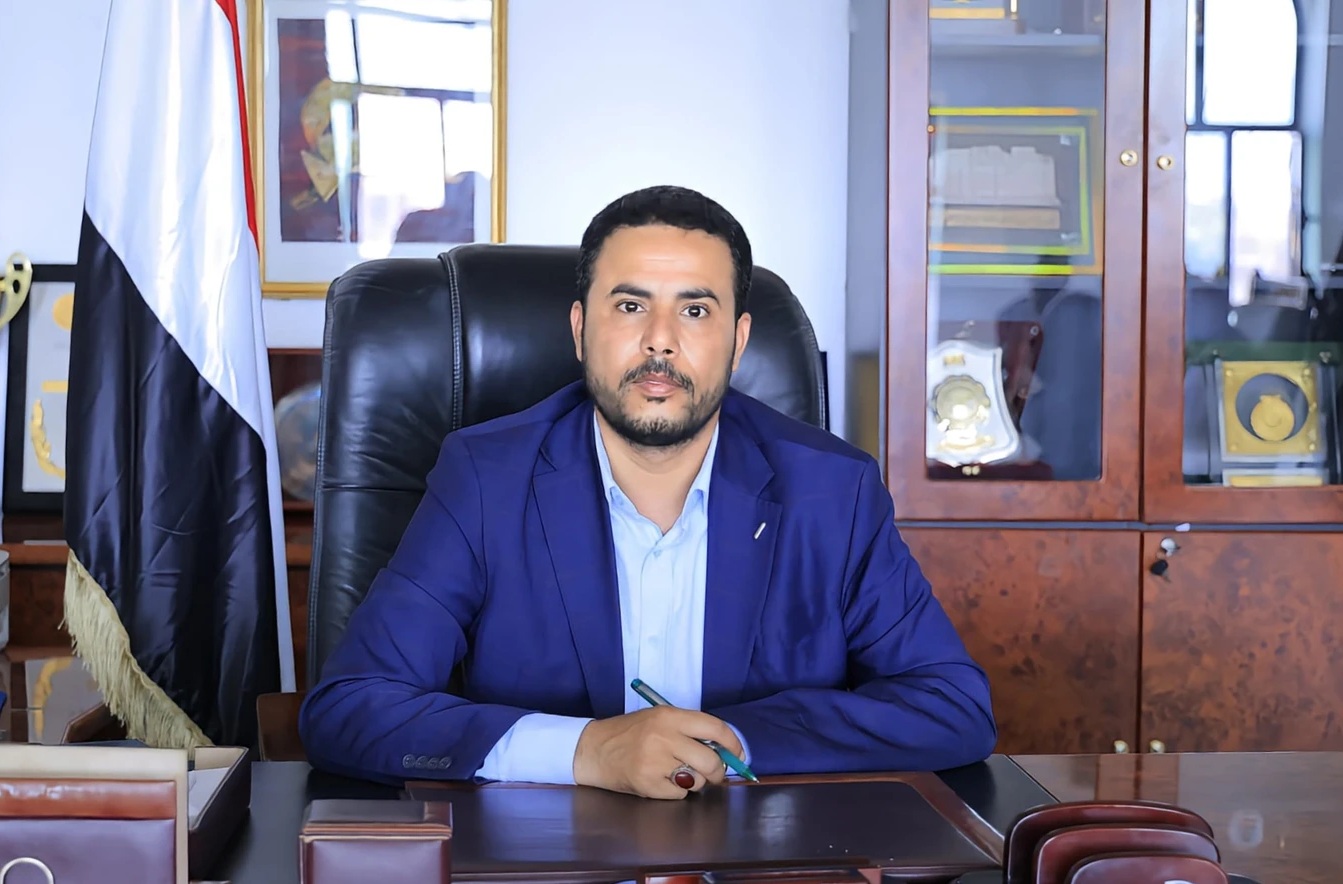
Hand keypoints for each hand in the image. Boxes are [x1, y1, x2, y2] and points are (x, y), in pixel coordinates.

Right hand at [571, 706, 744, 798]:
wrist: (593, 750)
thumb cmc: (629, 733)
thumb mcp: (658, 719)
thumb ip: (688, 730)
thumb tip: (724, 749)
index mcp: (669, 716)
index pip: (715, 728)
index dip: (733, 743)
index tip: (739, 754)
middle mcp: (663, 736)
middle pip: (711, 760)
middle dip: (718, 772)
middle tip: (714, 774)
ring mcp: (655, 761)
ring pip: (696, 779)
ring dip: (694, 781)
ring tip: (676, 772)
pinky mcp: (647, 784)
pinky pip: (679, 793)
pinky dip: (675, 791)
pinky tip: (660, 781)